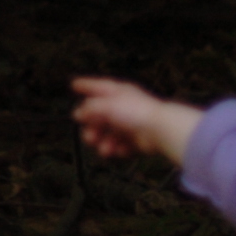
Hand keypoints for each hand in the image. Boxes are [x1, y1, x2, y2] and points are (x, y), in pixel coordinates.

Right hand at [72, 78, 201, 163]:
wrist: (160, 130)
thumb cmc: (139, 112)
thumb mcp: (107, 106)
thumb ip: (90, 109)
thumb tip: (79, 113)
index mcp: (119, 93)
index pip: (98, 86)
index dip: (86, 85)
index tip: (75, 85)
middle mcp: (125, 107)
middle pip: (101, 117)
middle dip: (92, 128)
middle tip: (90, 136)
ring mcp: (131, 124)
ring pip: (110, 134)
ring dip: (104, 143)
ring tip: (105, 148)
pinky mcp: (138, 140)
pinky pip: (121, 146)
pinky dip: (118, 149)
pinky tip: (118, 150)